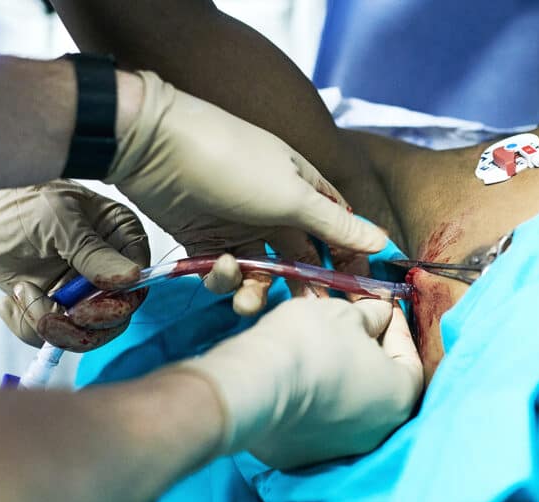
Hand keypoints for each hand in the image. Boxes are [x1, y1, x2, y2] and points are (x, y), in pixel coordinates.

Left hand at [0, 180, 149, 351]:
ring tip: (22, 298)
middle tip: (48, 321)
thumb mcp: (57, 219)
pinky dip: (28, 326)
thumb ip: (93, 251)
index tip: (83, 312)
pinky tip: (11, 299)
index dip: (117, 305)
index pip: (137, 283)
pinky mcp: (54, 305)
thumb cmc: (16, 196)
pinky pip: (53, 335)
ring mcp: (81, 290)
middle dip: (81, 327)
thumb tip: (131, 279)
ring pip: (86, 333)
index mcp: (120, 237)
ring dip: (51, 327)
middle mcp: (108, 267)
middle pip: (117, 316)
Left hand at [105, 71, 388, 315]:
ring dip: (258, 293)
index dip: (350, 261)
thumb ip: (335, 226)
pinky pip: (226, 274)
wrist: (156, 149)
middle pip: (302, 260)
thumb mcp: (292, 197)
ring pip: (262, 274)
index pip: (339, 230)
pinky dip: (224, 278)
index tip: (359, 295)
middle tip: (309, 316)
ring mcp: (240, 228)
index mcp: (303, 190)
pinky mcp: (206, 242)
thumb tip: (382, 241)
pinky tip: (219, 267)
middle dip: (305, 289)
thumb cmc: (234, 165)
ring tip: (247, 302)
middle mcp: (275, 210)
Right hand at [173, 297, 422, 469]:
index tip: (382, 307)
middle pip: (377, 383)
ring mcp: (338, 450)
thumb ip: (371, 315)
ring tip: (319, 343)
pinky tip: (297, 373)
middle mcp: (377, 433)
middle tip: (351, 323)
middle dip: (366, 350)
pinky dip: (312, 397)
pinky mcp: (300, 457)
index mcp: (400, 398)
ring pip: (345, 404)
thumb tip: (379, 316)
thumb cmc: (312, 343)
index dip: (395, 327)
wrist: (254, 385)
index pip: (408, 357)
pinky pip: (314, 421)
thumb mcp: (346, 315)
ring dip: (338, 373)